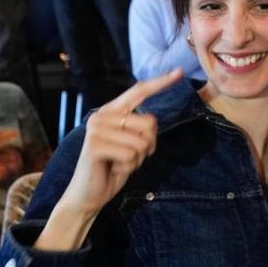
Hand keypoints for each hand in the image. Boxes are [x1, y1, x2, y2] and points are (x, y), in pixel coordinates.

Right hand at [57, 69, 181, 219]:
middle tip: (129, 156)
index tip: (179, 72)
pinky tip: (114, 169)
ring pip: (142, 142)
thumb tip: (153, 121)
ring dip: (137, 159)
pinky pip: (131, 155)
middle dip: (148, 145)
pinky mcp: (94, 146)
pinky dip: (128, 167)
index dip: (160, 83)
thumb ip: (139, 129)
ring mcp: (96, 129)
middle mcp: (102, 116)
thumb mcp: (131, 145)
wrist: (88, 194)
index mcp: (112, 112)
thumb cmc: (113, 168)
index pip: (138, 91)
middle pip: (150, 123)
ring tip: (119, 163)